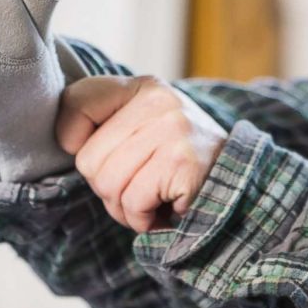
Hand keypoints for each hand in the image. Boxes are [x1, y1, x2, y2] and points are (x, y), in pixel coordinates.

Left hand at [56, 76, 227, 231]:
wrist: (241, 184)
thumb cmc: (174, 160)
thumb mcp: (138, 126)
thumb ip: (97, 122)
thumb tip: (66, 142)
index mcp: (143, 86)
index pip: (76, 105)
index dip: (75, 140)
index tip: (105, 153)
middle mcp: (160, 102)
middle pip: (89, 161)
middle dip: (106, 186)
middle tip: (137, 186)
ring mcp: (174, 132)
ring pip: (109, 186)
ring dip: (125, 208)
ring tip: (152, 199)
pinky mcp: (184, 166)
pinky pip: (134, 204)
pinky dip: (143, 220)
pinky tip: (165, 209)